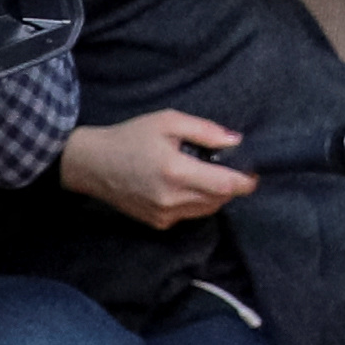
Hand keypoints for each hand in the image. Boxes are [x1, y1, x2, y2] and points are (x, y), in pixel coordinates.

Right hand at [60, 110, 258, 229]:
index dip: (245, 182)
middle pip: (220, 199)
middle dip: (232, 186)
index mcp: (176, 172)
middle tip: (231, 169)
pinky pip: (190, 214)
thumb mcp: (169, 121)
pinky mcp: (157, 222)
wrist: (91, 164)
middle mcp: (171, 198)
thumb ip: (206, 131)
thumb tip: (236, 140)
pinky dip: (197, 202)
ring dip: (216, 195)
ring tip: (208, 175)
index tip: (254, 174)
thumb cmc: (130, 137)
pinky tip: (187, 185)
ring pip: (207, 209)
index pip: (225, 186)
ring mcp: (163, 214)